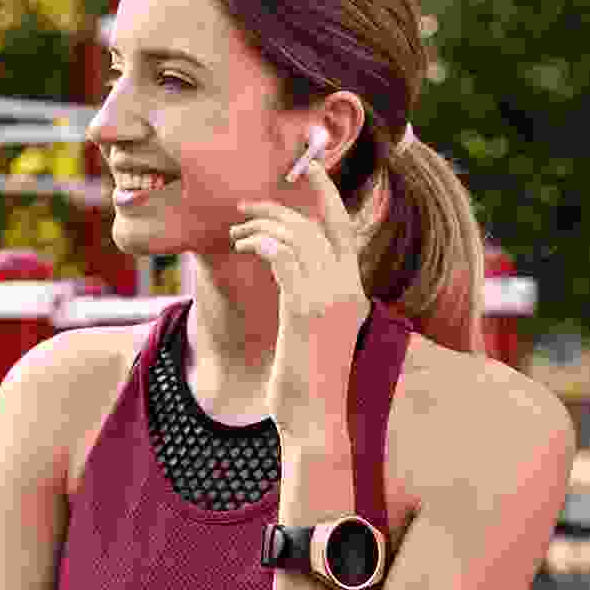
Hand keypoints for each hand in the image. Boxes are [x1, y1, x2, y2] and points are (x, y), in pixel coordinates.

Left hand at [228, 158, 371, 448]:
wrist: (316, 421)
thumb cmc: (307, 382)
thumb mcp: (310, 332)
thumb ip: (306, 299)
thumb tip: (284, 274)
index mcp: (353, 291)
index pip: (343, 229)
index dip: (326, 195)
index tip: (306, 168)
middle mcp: (348, 288)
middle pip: (318, 224)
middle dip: (281, 205)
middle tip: (244, 204)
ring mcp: (331, 297)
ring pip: (298, 236)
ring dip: (262, 224)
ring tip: (236, 231)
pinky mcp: (307, 309)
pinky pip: (284, 256)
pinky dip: (261, 241)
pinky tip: (242, 245)